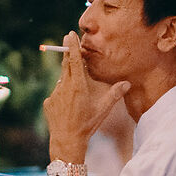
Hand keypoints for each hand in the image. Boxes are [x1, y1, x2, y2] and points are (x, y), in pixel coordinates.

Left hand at [42, 34, 129, 160]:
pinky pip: (57, 94)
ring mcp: (54, 94)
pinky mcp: (48, 102)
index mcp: (78, 85)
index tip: (70, 34)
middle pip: (66, 65)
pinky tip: (69, 107)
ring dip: (68, 79)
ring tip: (77, 91)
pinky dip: (63, 95)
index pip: (73, 60)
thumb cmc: (87, 125)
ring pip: (62, 81)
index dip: (72, 46)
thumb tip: (127, 83)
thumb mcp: (103, 109)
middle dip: (67, 53)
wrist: (67, 141)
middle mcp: (64, 87)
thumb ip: (114, 94)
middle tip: (68, 41)